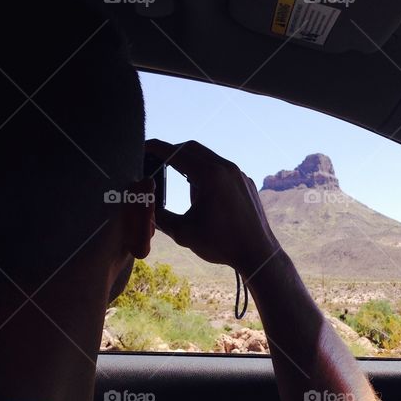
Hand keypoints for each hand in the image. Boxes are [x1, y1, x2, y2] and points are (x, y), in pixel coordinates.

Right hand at [145, 139, 280, 275]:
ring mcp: (238, 174)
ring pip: (207, 157)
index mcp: (210, 175)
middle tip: (155, 160)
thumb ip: (159, 215)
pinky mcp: (245, 182)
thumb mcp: (182, 232)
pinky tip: (200, 189)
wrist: (257, 254)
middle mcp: (226, 168)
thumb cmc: (221, 244)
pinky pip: (221, 168)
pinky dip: (206, 172)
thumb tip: (144, 204)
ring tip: (175, 176)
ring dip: (189, 162)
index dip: (156, 148)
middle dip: (171, 152)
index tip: (143, 147)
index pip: (176, 153)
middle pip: (191, 148)